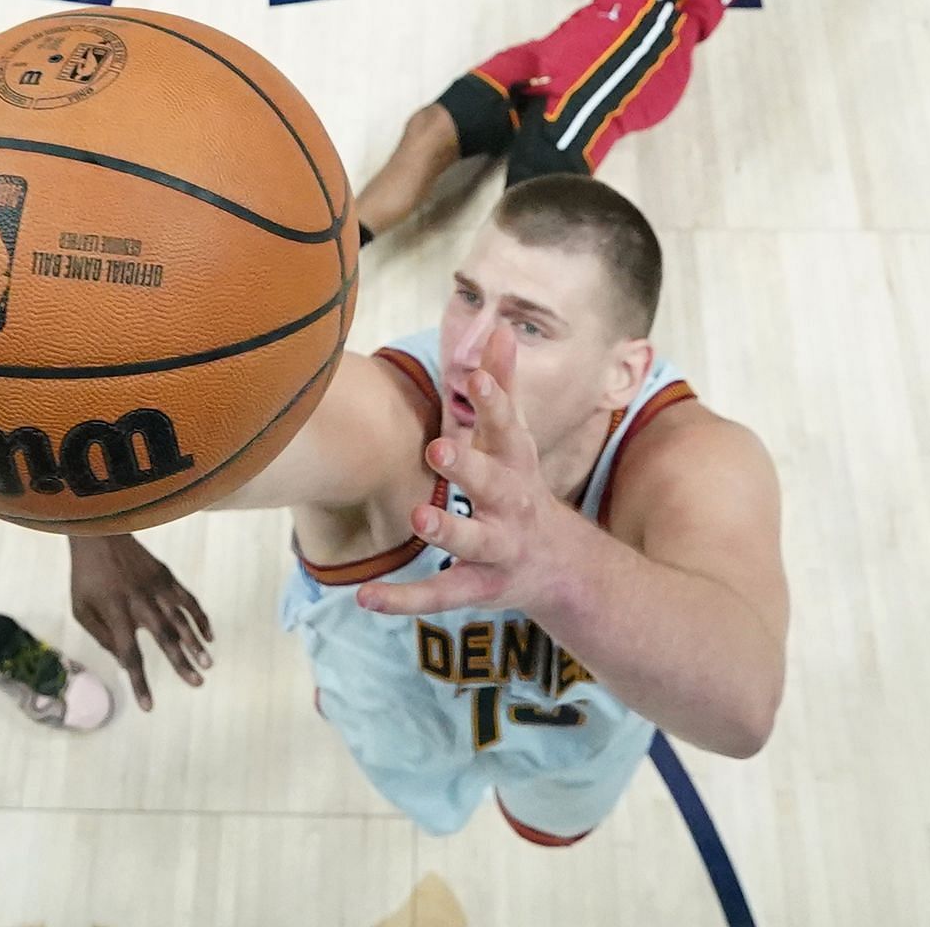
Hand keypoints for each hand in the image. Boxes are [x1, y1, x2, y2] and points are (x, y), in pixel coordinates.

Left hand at [69, 533, 211, 710]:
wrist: (98, 535)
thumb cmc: (86, 577)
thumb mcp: (81, 609)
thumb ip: (101, 636)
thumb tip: (122, 660)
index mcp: (114, 611)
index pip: (129, 654)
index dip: (139, 680)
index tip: (148, 706)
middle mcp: (138, 601)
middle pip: (163, 636)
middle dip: (180, 662)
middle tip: (197, 683)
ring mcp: (155, 587)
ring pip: (180, 618)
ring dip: (195, 642)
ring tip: (208, 663)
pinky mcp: (165, 576)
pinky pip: (188, 599)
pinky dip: (200, 617)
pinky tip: (210, 635)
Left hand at [356, 325, 573, 617]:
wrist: (564, 568)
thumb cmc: (520, 487)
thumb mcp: (515, 441)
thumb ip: (503, 388)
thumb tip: (500, 331)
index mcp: (516, 464)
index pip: (508, 427)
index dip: (495, 402)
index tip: (477, 376)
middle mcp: (511, 505)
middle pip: (494, 484)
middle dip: (469, 467)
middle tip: (438, 449)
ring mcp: (498, 549)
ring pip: (474, 541)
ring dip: (448, 529)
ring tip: (418, 516)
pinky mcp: (479, 588)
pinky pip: (440, 594)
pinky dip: (404, 598)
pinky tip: (366, 597)